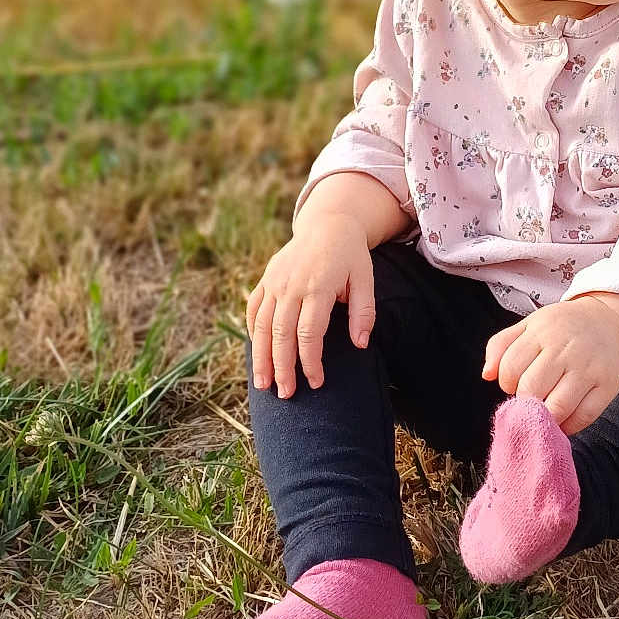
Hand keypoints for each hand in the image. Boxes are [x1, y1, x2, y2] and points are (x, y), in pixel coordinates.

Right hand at [246, 209, 375, 398]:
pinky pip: (254, 310)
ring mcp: (274, 281)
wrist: (328, 223)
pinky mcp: (266, 279)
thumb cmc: (350, 255)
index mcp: (317, 286)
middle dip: (282, 367)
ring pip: (263, 326)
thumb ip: (364, 312)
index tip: (316, 382)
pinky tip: (257, 355)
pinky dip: (253, 333)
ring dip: (261, 357)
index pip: (309, 333)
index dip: (311, 361)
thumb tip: (360, 345)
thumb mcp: (365, 279)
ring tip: (264, 385)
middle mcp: (291, 285)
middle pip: (281, 334)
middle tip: (285, 395)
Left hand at [481, 299, 618, 435]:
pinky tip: (563, 419)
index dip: (506, 383)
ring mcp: (588, 368)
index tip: (515, 384)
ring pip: (558, 407)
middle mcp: (566, 349)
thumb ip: (501, 345)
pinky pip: (583, 417)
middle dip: (525, 402)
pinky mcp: (607, 386)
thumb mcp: (530, 324)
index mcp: (542, 332)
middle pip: (532, 389)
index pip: (510, 368)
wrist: (610, 321)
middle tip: (531, 400)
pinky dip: (569, 426)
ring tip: (544, 414)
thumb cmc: (563, 327)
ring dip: (545, 419)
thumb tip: (487, 375)